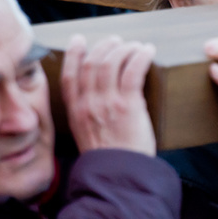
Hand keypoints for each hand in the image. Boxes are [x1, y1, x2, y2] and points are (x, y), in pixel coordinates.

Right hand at [60, 35, 156, 155]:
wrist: (119, 178)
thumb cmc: (109, 160)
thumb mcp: (87, 137)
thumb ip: (88, 117)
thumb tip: (97, 99)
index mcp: (76, 113)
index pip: (69, 76)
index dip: (73, 55)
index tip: (79, 40)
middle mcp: (88, 105)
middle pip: (91, 63)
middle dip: (104, 47)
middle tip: (116, 41)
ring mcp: (107, 104)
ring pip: (111, 63)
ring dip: (124, 49)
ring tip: (135, 46)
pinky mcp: (128, 106)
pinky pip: (132, 71)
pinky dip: (141, 56)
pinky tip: (148, 51)